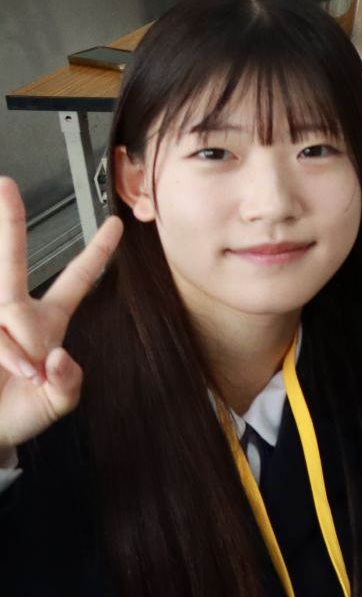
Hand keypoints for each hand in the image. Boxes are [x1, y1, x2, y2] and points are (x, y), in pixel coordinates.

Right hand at [0, 177, 120, 451]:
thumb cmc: (20, 412)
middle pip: (12, 258)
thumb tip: (60, 356)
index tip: (116, 224)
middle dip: (8, 219)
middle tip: (5, 184)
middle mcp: (14, 313)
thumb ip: (70, 381)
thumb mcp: (59, 402)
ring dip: (17, 350)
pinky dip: (6, 355)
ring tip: (23, 372)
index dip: (96, 252)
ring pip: (7, 314)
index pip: (76, 279)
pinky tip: (9, 369)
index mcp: (47, 321)